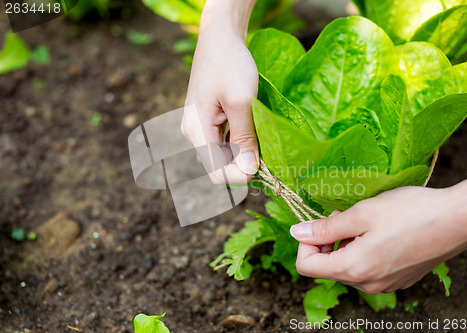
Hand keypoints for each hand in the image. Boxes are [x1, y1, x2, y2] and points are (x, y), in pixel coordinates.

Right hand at [181, 2, 258, 184]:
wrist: (220, 37)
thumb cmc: (230, 64)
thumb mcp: (241, 101)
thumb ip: (244, 138)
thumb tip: (250, 171)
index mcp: (197, 131)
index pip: (216, 174)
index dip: (240, 176)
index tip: (263, 165)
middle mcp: (194, 133)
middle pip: (219, 167)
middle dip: (243, 165)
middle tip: (268, 152)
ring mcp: (200, 128)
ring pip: (223, 156)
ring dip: (243, 154)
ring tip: (262, 139)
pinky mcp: (208, 121)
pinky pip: (223, 143)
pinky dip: (240, 143)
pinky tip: (253, 130)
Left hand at [290, 186, 466, 293]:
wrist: (457, 220)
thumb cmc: (410, 212)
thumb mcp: (362, 213)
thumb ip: (326, 227)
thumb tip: (297, 232)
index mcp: (354, 269)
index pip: (306, 266)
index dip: (305, 242)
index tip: (321, 223)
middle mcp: (368, 285)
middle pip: (327, 267)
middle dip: (328, 241)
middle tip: (344, 216)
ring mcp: (385, 285)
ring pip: (348, 268)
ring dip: (346, 245)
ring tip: (364, 222)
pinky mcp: (398, 280)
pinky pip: (367, 270)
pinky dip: (363, 251)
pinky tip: (381, 232)